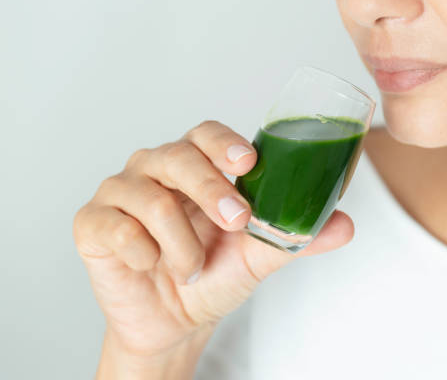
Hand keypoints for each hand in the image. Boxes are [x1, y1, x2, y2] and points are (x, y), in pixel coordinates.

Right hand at [73, 120, 353, 363]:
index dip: (224, 144)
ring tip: (191, 267)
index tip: (248, 162)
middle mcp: (155, 169)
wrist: (175, 321)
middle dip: (210, 190)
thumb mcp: (257, 256)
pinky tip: (152, 266)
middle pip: (177, 156)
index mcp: (195, 167)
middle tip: (236, 221)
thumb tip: (344, 224)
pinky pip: (113, 225)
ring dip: (181, 242)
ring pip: (149, 196)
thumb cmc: (213, 275)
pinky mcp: (93, 223)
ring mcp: (121, 192)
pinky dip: (141, 251)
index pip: (205, 135)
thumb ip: (294, 237)